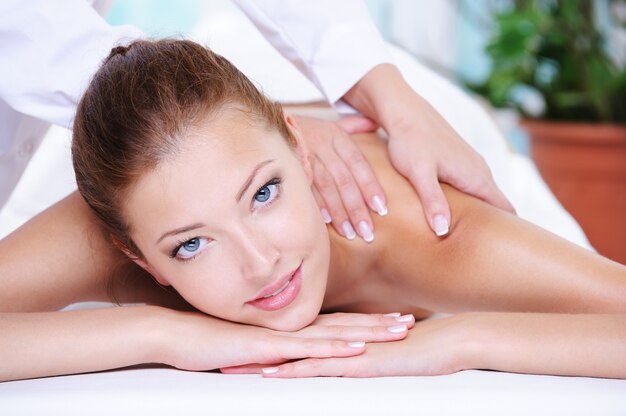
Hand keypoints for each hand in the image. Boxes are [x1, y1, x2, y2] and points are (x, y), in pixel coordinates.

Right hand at [157, 309, 413, 372]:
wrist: (178, 333)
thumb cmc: (208, 339)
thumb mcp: (248, 346)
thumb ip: (271, 346)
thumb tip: (285, 354)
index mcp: (289, 328)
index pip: (335, 324)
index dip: (363, 322)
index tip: (388, 319)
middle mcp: (292, 328)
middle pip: (344, 326)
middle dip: (378, 325)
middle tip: (408, 322)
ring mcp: (283, 336)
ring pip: (335, 334)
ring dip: (369, 332)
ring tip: (399, 330)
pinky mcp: (270, 346)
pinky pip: (309, 348)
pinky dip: (336, 348)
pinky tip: (357, 347)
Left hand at [232, 314, 470, 377]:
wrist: (453, 341)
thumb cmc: (425, 348)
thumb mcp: (387, 352)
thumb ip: (366, 351)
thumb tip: (352, 356)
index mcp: (342, 338)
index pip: (299, 339)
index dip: (270, 341)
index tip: (243, 343)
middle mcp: (337, 341)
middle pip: (287, 344)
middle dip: (254, 348)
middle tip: (221, 350)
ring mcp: (346, 350)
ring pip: (294, 355)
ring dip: (262, 360)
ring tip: (229, 364)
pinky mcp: (356, 362)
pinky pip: (318, 367)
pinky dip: (292, 370)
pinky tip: (269, 374)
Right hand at [293, 115, 386, 242]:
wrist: (265, 124)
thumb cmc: (303, 128)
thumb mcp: (329, 123)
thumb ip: (353, 125)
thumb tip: (373, 123)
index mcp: (336, 135)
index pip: (359, 164)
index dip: (371, 187)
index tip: (380, 209)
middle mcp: (323, 143)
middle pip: (345, 179)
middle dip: (357, 207)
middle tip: (367, 231)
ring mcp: (305, 154)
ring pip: (327, 185)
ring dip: (339, 211)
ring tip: (349, 232)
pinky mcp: (289, 165)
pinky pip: (306, 186)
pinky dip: (316, 204)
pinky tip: (326, 221)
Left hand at [343, 64, 514, 236]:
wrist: (402, 110)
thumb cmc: (410, 141)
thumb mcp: (419, 174)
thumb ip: (433, 202)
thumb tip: (444, 232)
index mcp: (476, 177)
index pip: (506, 209)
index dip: (509, 231)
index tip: (506, 252)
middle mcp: (479, 170)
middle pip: (496, 206)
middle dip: (492, 228)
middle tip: (485, 257)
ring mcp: (469, 165)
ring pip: (482, 197)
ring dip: (479, 216)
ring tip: (470, 243)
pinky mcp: (456, 162)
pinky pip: (470, 188)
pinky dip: (467, 204)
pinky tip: (453, 217)